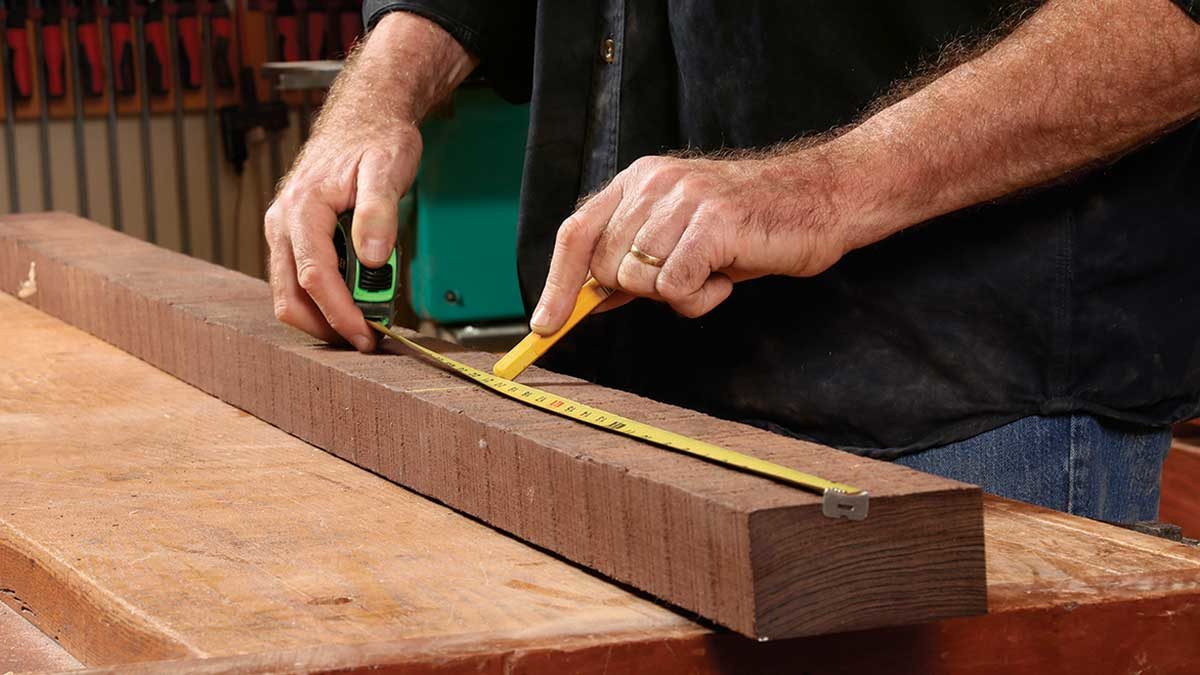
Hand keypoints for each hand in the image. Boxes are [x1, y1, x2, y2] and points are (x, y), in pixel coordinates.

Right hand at [265, 11, 475, 350]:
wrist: (364, 117)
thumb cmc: (376, 139)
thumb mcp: (387, 169)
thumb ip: (378, 212)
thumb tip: (373, 257)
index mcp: (302, 208)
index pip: (313, 277)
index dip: (339, 314)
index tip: (366, 336)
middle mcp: (283, 223)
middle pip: (289, 297)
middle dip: (327, 326)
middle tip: (367, 340)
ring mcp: (284, 232)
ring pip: (290, 294)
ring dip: (325, 316)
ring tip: (367, 322)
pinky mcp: (293, 238)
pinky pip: (299, 280)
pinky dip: (324, 299)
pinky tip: (357, 300)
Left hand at [529, 153, 847, 332]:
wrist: (823, 197)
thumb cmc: (753, 221)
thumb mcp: (682, 231)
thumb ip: (633, 255)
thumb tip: (584, 297)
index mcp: (639, 180)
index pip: (576, 232)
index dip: (557, 284)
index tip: (545, 326)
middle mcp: (654, 183)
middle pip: (606, 268)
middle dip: (641, 290)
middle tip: (689, 274)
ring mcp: (683, 201)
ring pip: (640, 282)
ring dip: (679, 294)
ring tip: (714, 269)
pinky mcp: (712, 225)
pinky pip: (676, 290)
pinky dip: (702, 298)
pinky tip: (727, 274)